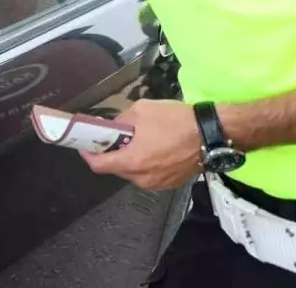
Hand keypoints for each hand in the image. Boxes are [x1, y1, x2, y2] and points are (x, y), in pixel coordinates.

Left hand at [79, 100, 202, 190]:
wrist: (210, 133)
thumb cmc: (174, 121)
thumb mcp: (140, 111)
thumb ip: (120, 121)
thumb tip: (113, 127)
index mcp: (132, 162)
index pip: (99, 166)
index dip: (88, 155)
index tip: (85, 145)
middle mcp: (143, 179)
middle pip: (116, 169)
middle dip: (111, 154)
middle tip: (113, 138)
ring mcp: (158, 184)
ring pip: (133, 173)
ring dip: (129, 159)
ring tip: (137, 141)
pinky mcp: (171, 183)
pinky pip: (149, 175)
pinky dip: (145, 164)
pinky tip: (154, 149)